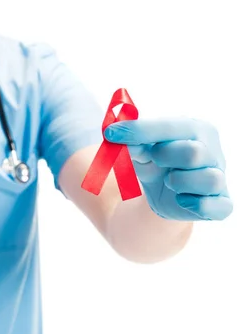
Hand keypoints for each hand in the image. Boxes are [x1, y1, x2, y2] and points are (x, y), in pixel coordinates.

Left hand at [104, 118, 231, 220]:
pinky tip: (182, 200)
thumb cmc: (155, 163)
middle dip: (164, 157)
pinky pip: (218, 207)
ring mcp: (219, 177)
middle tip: (154, 159)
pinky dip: (197, 206)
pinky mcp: (222, 203)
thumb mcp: (140, 150)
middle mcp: (213, 151)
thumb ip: (132, 142)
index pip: (170, 127)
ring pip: (208, 179)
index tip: (110, 133)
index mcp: (195, 129)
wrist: (163, 193)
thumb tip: (115, 135)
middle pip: (193, 152)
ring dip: (179, 183)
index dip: (139, 130)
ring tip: (169, 182)